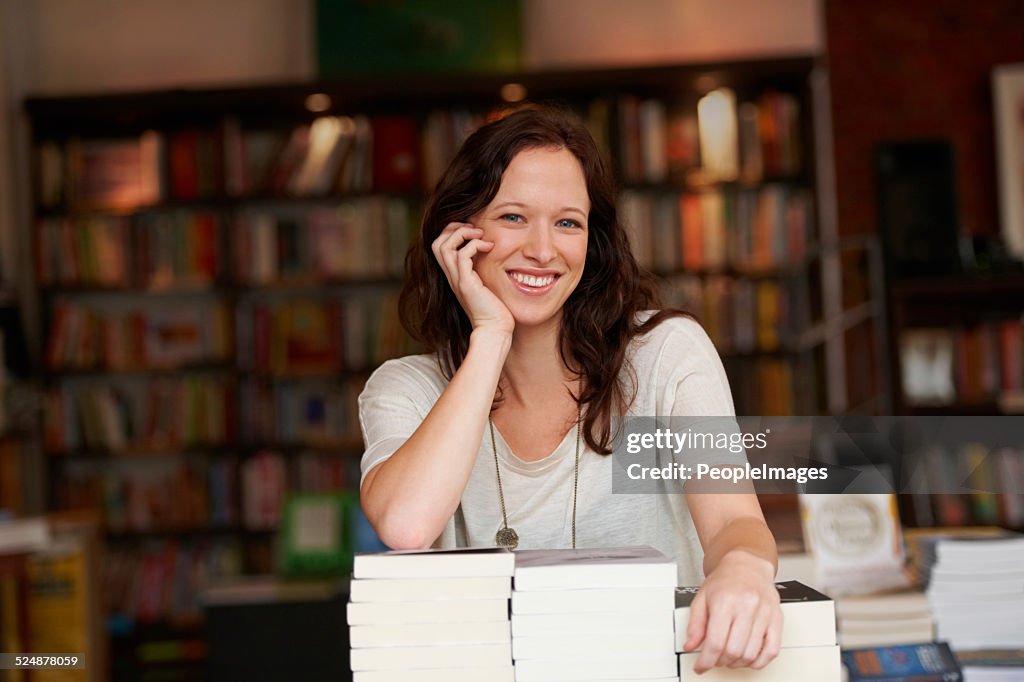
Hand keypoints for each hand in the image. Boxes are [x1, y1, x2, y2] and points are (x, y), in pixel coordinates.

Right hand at [431, 222, 513, 334]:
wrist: (494, 330)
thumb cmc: (495, 309)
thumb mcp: (486, 283)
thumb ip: (482, 269)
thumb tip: (491, 251)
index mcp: (454, 275)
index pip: (440, 246)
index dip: (452, 232)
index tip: (473, 231)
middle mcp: (451, 276)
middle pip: (436, 243)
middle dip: (453, 228)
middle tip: (475, 230)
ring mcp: (457, 280)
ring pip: (444, 246)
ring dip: (462, 233)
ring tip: (480, 235)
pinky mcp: (466, 285)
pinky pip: (462, 256)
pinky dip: (475, 245)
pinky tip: (488, 247)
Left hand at [683, 551, 781, 673]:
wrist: (747, 565)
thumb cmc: (725, 580)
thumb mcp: (701, 597)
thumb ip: (695, 624)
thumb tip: (690, 645)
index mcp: (725, 601)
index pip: (716, 642)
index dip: (706, 660)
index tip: (701, 666)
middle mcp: (747, 606)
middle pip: (733, 650)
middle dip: (720, 662)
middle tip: (714, 659)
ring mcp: (764, 613)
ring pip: (751, 653)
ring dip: (737, 663)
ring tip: (729, 657)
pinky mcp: (777, 619)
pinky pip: (772, 650)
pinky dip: (759, 661)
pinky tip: (748, 658)